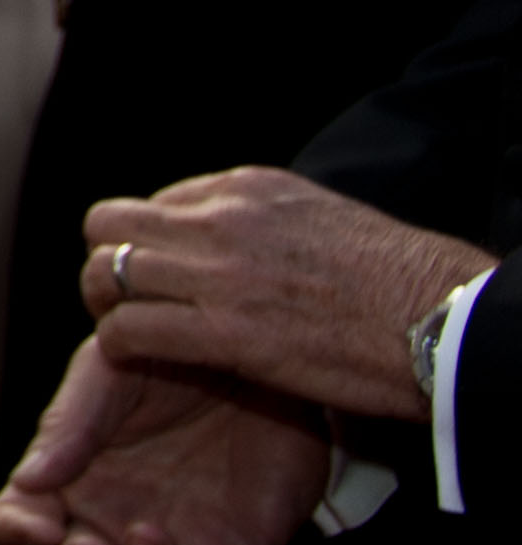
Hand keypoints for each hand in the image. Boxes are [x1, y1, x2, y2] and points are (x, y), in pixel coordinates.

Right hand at [0, 337, 331, 544]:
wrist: (259, 360)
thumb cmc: (176, 359)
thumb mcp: (112, 372)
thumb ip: (70, 425)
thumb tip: (28, 479)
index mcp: (69, 478)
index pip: (17, 523)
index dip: (17, 534)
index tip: (41, 528)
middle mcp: (111, 521)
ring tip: (153, 538)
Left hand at [83, 167, 497, 416]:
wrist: (438, 318)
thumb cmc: (396, 280)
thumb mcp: (319, 215)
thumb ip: (261, 220)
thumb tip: (230, 235)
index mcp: (245, 187)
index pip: (156, 202)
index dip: (150, 242)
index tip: (162, 274)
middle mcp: (222, 219)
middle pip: (109, 223)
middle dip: (106, 260)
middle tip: (122, 297)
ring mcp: (219, 272)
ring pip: (107, 272)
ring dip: (105, 304)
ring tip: (125, 329)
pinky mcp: (225, 331)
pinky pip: (129, 329)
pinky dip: (119, 344)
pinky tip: (137, 357)